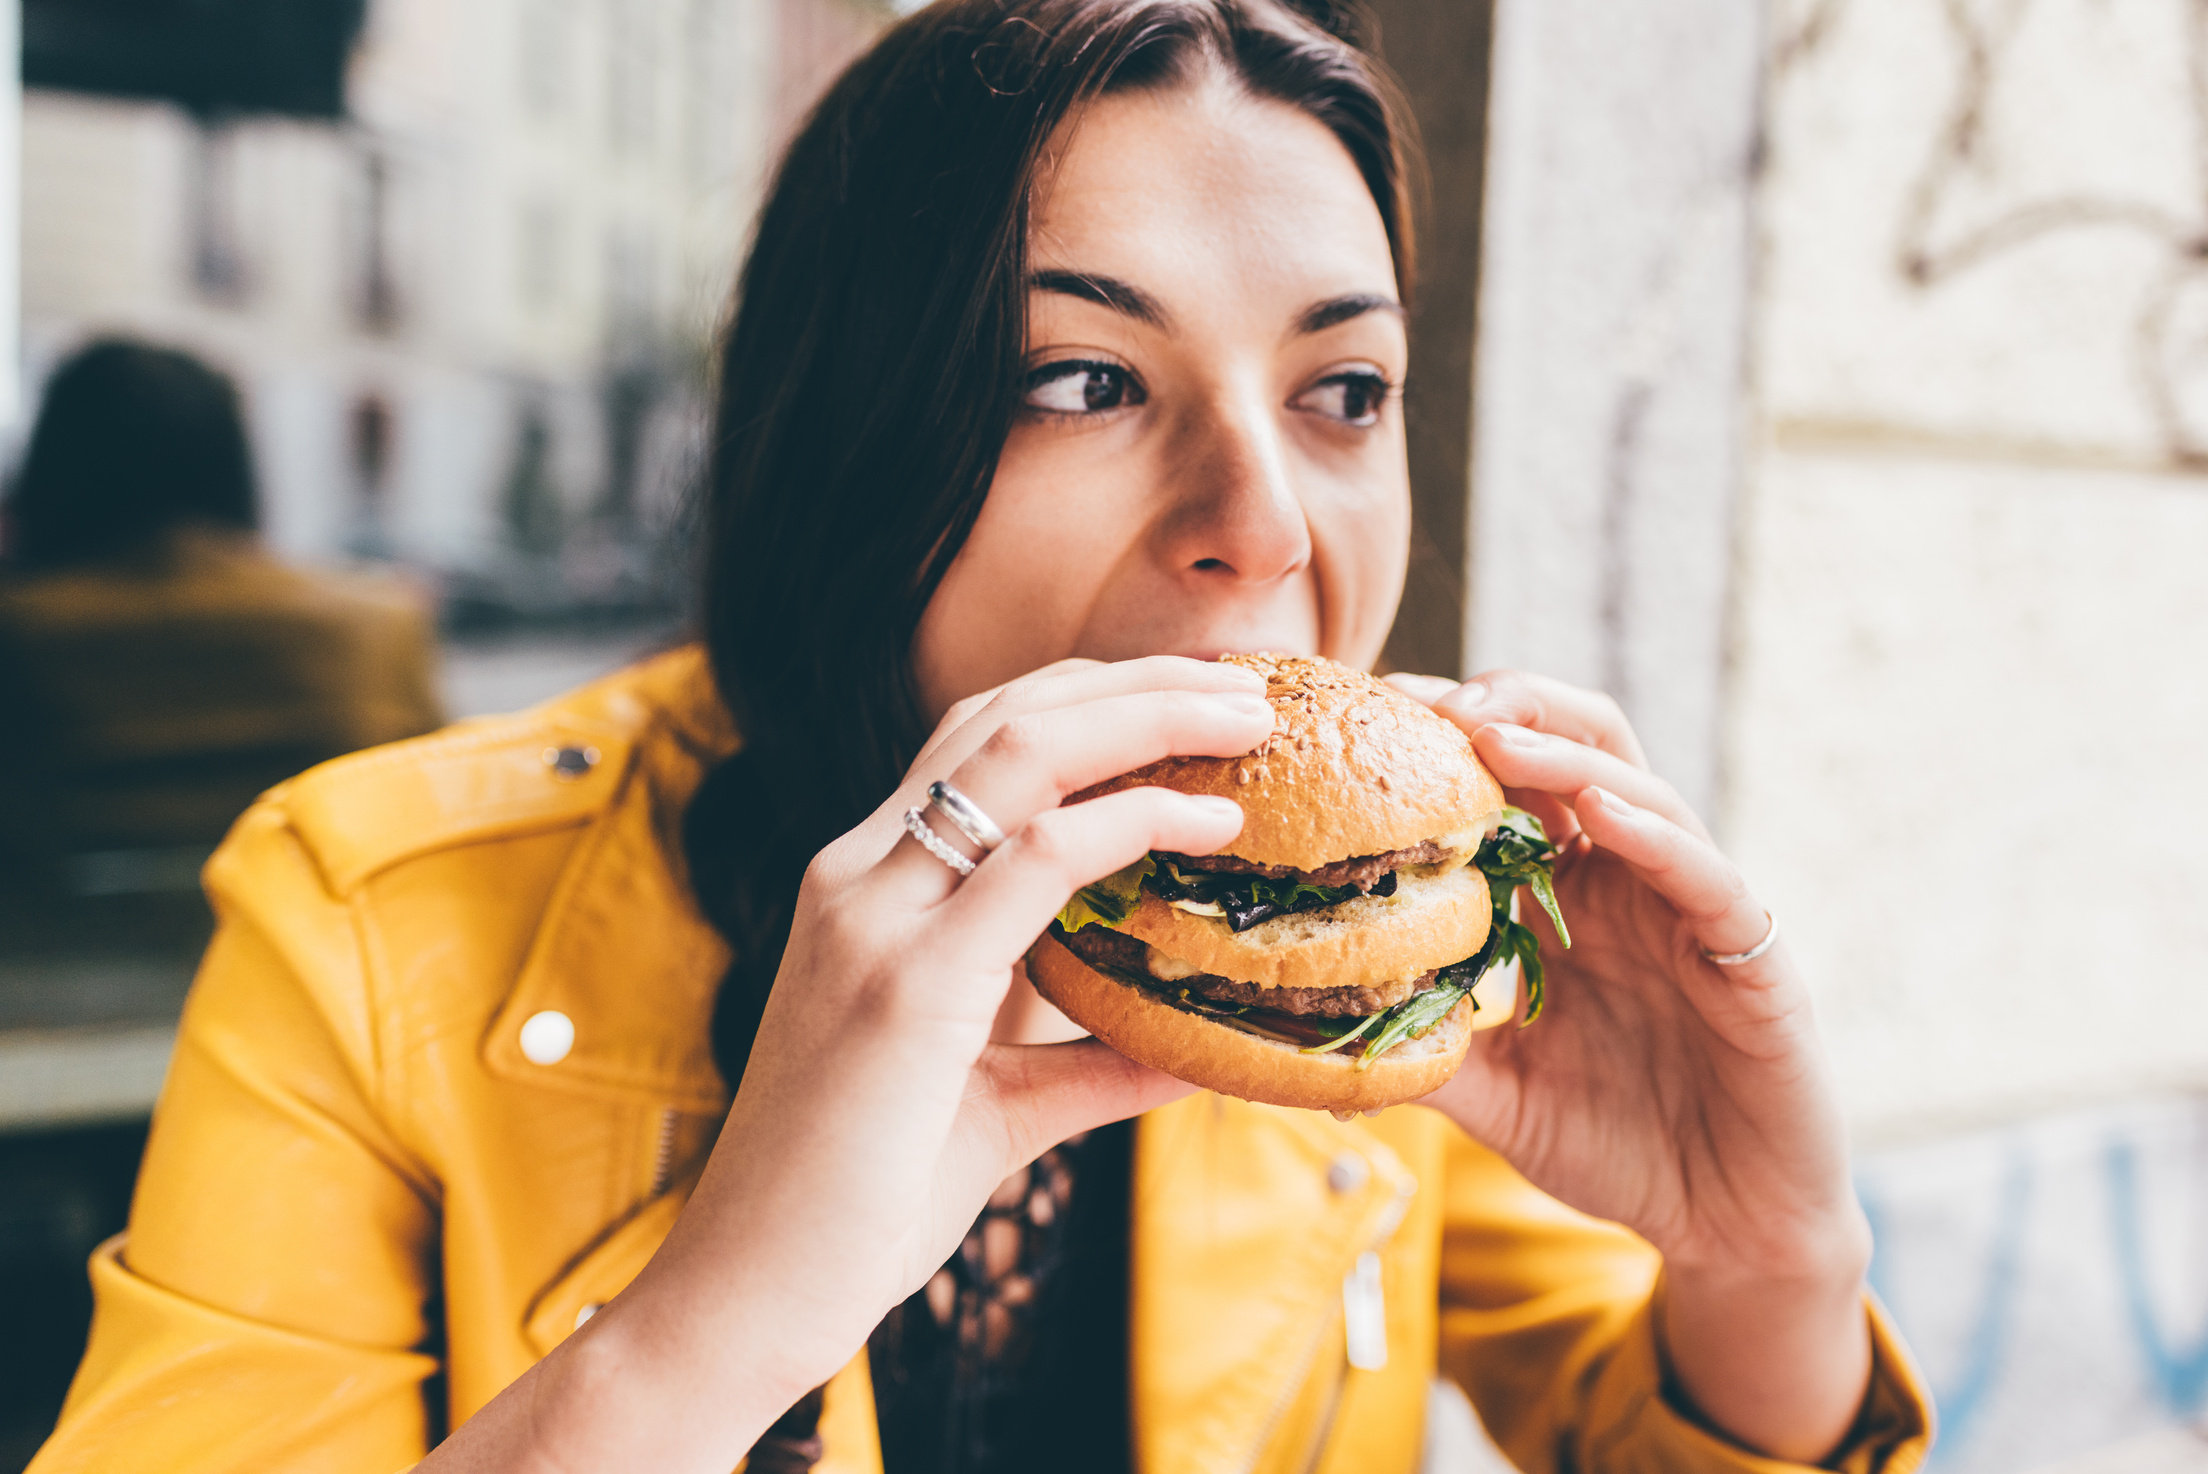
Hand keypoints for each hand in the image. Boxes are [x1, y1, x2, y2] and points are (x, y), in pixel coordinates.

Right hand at [425, 658, 1272, 1473]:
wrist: (746, 1295)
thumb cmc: (857, 1203)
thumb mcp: (996, 1108)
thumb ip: (1089, 1065)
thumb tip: (1194, 1051)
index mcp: (868, 889)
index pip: (982, 742)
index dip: (1093, 699)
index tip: (1198, 700)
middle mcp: (860, 877)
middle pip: (1009, 716)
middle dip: (1138, 681)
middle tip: (1251, 683)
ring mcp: (873, 920)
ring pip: (1021, 752)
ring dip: (1148, 717)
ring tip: (1250, 719)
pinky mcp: (905, 984)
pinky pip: (1034, 860)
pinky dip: (1133, 823)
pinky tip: (1209, 826)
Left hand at [1387, 670, 1872, 1463]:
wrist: (1729, 1225)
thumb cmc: (1619, 1148)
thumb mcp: (1497, 1095)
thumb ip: (1426, 1051)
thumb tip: (1312, 1034)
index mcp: (1569, 897)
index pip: (1511, 787)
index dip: (1450, 742)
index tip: (1374, 716)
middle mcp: (1630, 883)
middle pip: (1579, 748)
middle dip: (1507, 706)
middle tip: (1428, 702)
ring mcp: (1692, 908)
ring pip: (1639, 790)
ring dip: (1563, 753)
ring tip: (1492, 731)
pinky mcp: (1751, 952)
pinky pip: (1705, 875)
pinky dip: (1654, 834)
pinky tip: (1600, 812)